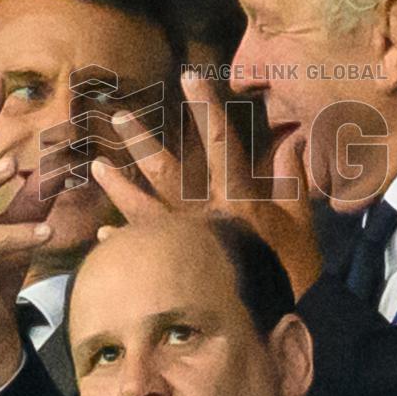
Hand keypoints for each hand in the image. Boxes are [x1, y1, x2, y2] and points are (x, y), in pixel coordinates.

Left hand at [92, 72, 321, 295]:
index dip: (206, 107)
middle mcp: (205, 214)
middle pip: (167, 170)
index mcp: (237, 197)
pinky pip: (143, 250)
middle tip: (117, 117)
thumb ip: (292, 178)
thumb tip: (293, 140)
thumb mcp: (300, 219)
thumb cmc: (293, 267)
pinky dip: (123, 242)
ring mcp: (185, 241)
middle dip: (142, 141)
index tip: (190, 76)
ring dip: (118, 186)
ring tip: (96, 167)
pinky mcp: (176, 267)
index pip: (220, 141)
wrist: (281, 318)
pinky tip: (103, 235)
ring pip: (143, 207)